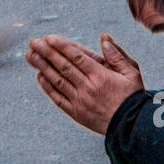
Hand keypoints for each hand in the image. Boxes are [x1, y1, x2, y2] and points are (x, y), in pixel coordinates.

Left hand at [27, 32, 144, 133]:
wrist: (131, 126)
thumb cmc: (132, 97)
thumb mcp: (131, 73)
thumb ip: (116, 55)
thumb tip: (104, 38)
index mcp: (101, 75)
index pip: (76, 56)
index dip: (61, 46)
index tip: (49, 38)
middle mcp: (88, 87)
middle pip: (63, 66)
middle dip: (47, 53)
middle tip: (34, 43)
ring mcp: (80, 101)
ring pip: (57, 81)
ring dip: (43, 67)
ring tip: (31, 56)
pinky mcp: (76, 113)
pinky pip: (58, 98)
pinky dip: (48, 87)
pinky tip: (40, 77)